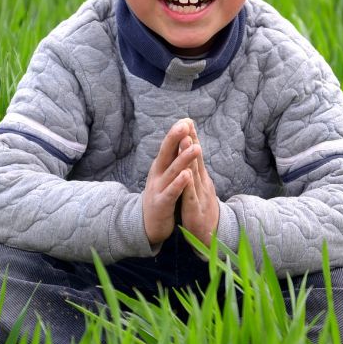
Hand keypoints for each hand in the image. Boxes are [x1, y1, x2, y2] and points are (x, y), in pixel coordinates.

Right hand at [142, 120, 200, 245]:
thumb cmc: (160, 196)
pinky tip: (187, 175)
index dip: (176, 133)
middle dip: (175, 138)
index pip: (169, 146)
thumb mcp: (165, 175)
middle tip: (184, 124)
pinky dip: (179, 183)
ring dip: (183, 159)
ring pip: (172, 171)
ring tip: (195, 147)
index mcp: (160, 167)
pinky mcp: (161, 203)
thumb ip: (172, 158)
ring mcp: (158, 189)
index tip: (187, 119)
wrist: (147, 225)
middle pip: (166, 153)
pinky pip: (171, 192)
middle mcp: (158, 175)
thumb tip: (180, 138)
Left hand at [180, 122, 218, 246]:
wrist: (212, 235)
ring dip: (190, 156)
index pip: (196, 155)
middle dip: (192, 141)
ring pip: (194, 173)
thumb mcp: (199, 188)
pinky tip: (186, 174)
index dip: (192, 138)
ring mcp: (200, 195)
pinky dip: (188, 184)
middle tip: (187, 123)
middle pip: (197, 159)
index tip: (187, 120)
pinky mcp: (195, 209)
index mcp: (200, 178)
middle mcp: (202, 182)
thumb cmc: (203, 210)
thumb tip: (193, 155)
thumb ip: (196, 172)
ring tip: (186, 140)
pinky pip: (191, 195)